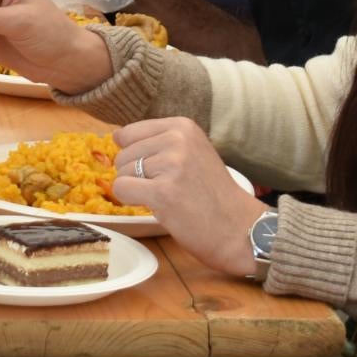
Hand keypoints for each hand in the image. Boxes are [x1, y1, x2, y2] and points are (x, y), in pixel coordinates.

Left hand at [111, 119, 267, 276]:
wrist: (240, 229)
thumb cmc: (212, 195)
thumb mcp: (192, 153)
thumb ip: (160, 142)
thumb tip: (115, 137)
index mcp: (183, 126)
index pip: (128, 133)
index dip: (135, 156)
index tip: (158, 171)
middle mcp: (178, 140)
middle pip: (123, 154)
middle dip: (136, 175)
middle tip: (168, 189)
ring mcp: (171, 164)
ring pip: (121, 173)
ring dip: (137, 190)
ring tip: (170, 197)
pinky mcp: (163, 192)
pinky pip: (122, 190)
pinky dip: (131, 202)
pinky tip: (158, 207)